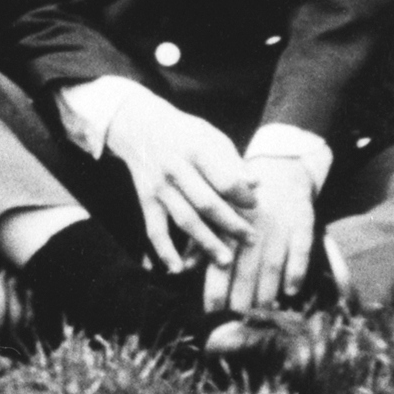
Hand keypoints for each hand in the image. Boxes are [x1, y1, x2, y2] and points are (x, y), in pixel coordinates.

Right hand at [101, 94, 253, 270]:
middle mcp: (175, 167)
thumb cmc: (184, 133)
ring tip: (226, 261)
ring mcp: (159, 186)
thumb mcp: (210, 136)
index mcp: (196, 148)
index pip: (224, 179)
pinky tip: (178, 269)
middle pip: (207, 203)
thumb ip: (232, 161)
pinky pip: (154, 229)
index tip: (255, 205)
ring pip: (185, 220)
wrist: (138, 125)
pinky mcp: (146, 199)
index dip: (243, 196)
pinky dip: (164, 250)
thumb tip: (256, 185)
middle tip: (252, 240)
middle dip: (232, 225)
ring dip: (206, 243)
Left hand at [207, 155, 316, 314]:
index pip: (220, 258)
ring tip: (262, 312)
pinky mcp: (303, 221)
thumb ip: (202, 239)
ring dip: (268, 290)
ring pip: (272, 263)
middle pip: (246, 266)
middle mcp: (252, 223)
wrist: (281, 167)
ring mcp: (279, 223)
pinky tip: (290, 291)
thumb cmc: (242, 198)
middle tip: (237, 319)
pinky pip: (301, 250)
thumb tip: (184, 267)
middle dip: (242, 295)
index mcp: (228, 221)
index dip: (216, 287)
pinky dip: (297, 271)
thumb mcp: (219, 212)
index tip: (212, 310)